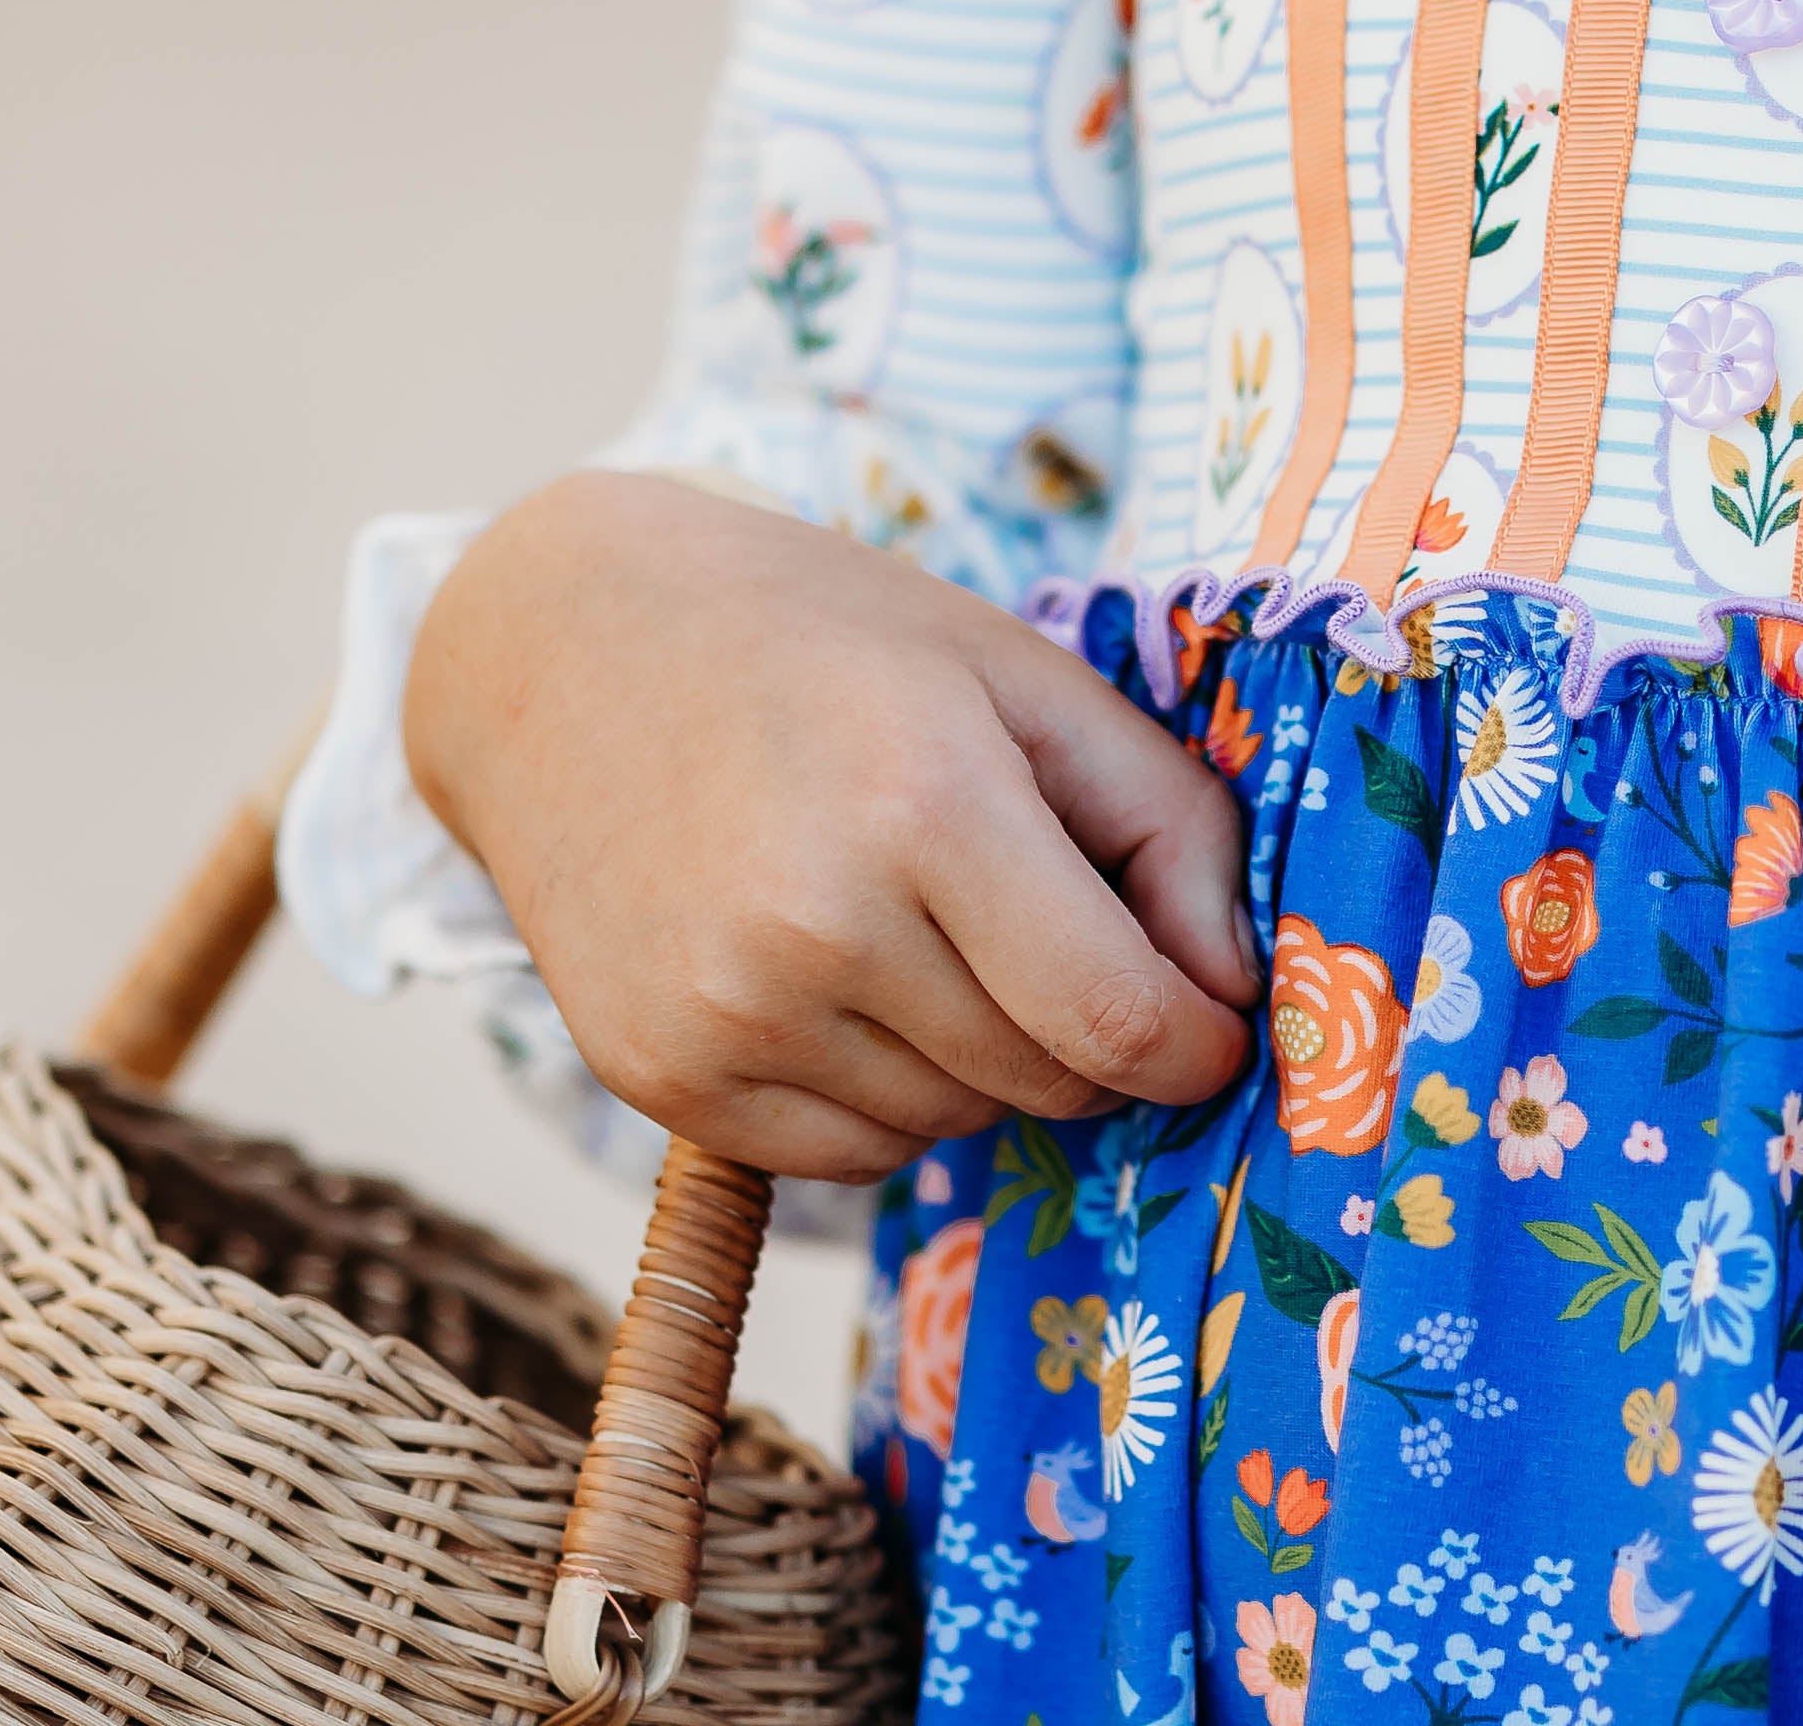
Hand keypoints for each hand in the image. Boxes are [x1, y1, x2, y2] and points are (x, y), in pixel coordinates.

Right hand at [404, 468, 1256, 1181]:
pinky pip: (849, 1154)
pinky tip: (840, 974)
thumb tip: (1233, 992)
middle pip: (1044, 1079)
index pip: (1115, 1018)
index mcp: (928, 806)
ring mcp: (719, 1013)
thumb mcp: (1031, 682)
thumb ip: (1171, 828)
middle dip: (1088, 1033)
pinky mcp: (651, 1075)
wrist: (569, 648)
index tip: (1210, 1027)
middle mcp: (813, 926)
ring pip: (951, 1123)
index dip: (1194, 1046)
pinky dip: (884, 1091)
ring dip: (981, 1058)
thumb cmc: (834, 648)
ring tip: (919, 924)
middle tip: (1045, 927)